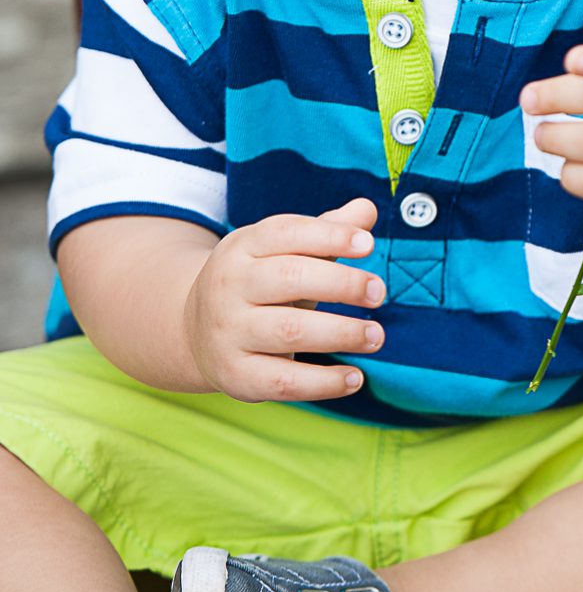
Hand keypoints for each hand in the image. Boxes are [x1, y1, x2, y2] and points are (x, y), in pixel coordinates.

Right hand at [183, 197, 384, 402]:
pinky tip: (355, 378)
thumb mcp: (284, 251)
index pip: (287, 233)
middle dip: (342, 284)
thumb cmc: (261, 283)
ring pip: (289, 331)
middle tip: (380, 293)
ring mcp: (228, 333)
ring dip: (341, 333)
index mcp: (243, 247)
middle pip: (289, 278)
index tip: (368, 244)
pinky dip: (323, 382)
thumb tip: (367, 209)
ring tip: (376, 336)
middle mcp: (229, 287)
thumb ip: (327, 230)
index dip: (330, 235)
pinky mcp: (235, 375)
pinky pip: (282, 381)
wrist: (193, 332)